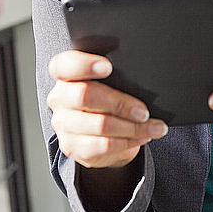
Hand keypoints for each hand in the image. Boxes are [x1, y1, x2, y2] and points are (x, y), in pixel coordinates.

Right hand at [47, 50, 167, 168]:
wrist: (96, 132)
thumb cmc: (105, 97)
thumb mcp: (108, 80)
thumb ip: (115, 74)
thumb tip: (143, 79)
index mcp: (64, 74)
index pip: (65, 64)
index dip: (85, 64)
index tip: (108, 67)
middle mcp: (59, 98)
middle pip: (86, 95)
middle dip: (121, 104)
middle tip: (143, 111)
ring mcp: (64, 124)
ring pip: (100, 124)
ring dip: (133, 127)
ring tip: (152, 127)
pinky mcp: (73, 147)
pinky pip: (104, 145)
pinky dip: (128, 141)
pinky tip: (142, 137)